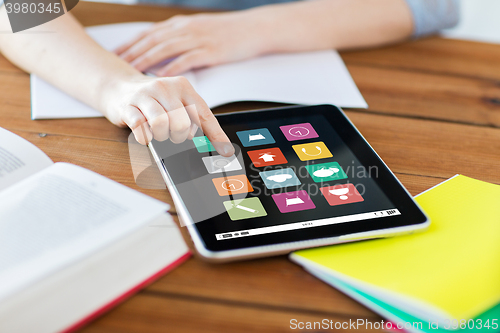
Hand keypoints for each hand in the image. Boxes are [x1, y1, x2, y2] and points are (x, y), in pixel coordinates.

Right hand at [102, 74, 233, 155]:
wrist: (119, 87)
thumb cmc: (155, 99)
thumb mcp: (177, 102)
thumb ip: (196, 119)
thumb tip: (218, 145)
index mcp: (182, 87)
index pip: (204, 114)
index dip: (216, 135)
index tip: (225, 151)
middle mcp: (164, 88)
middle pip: (182, 122)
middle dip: (180, 136)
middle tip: (174, 134)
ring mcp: (144, 96)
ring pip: (161, 123)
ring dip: (162, 136)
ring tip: (160, 133)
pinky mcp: (127, 106)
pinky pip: (140, 127)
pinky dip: (145, 137)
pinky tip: (146, 133)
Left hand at [115, 12, 267, 75]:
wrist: (253, 28)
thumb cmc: (227, 32)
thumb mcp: (198, 30)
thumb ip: (179, 39)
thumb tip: (162, 53)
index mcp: (180, 25)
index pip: (149, 33)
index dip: (130, 43)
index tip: (115, 54)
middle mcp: (185, 29)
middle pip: (152, 40)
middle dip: (132, 52)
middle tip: (115, 65)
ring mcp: (198, 39)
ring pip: (165, 48)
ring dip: (147, 60)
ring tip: (132, 71)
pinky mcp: (210, 50)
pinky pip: (187, 59)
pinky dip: (173, 67)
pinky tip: (162, 76)